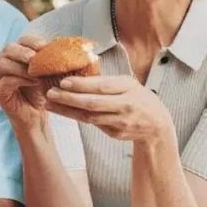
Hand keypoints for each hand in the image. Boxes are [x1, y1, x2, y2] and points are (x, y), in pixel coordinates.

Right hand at [0, 34, 48, 124]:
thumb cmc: (41, 91)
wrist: (36, 114)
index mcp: (17, 54)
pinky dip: (19, 79)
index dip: (32, 41)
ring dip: (21, 67)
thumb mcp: (47, 73)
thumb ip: (49, 60)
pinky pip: (4, 81)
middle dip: (22, 52)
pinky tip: (32, 82)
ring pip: (3, 64)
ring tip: (36, 74)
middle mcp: (4, 62)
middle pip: (8, 49)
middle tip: (34, 58)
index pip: (22, 40)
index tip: (44, 46)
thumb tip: (60, 47)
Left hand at [44, 75, 174, 141]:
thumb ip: (107, 82)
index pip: (102, 86)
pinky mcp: (115, 133)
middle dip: (69, 99)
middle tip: (50, 93)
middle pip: (93, 104)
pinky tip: (63, 112)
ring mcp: (120, 122)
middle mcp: (124, 105)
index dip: (82, 85)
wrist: (156, 123)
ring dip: (67, 111)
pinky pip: (93, 124)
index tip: (64, 81)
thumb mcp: (128, 83)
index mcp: (128, 88)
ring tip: (50, 104)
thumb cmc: (138, 97)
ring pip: (89, 117)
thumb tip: (79, 73)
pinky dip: (77, 118)